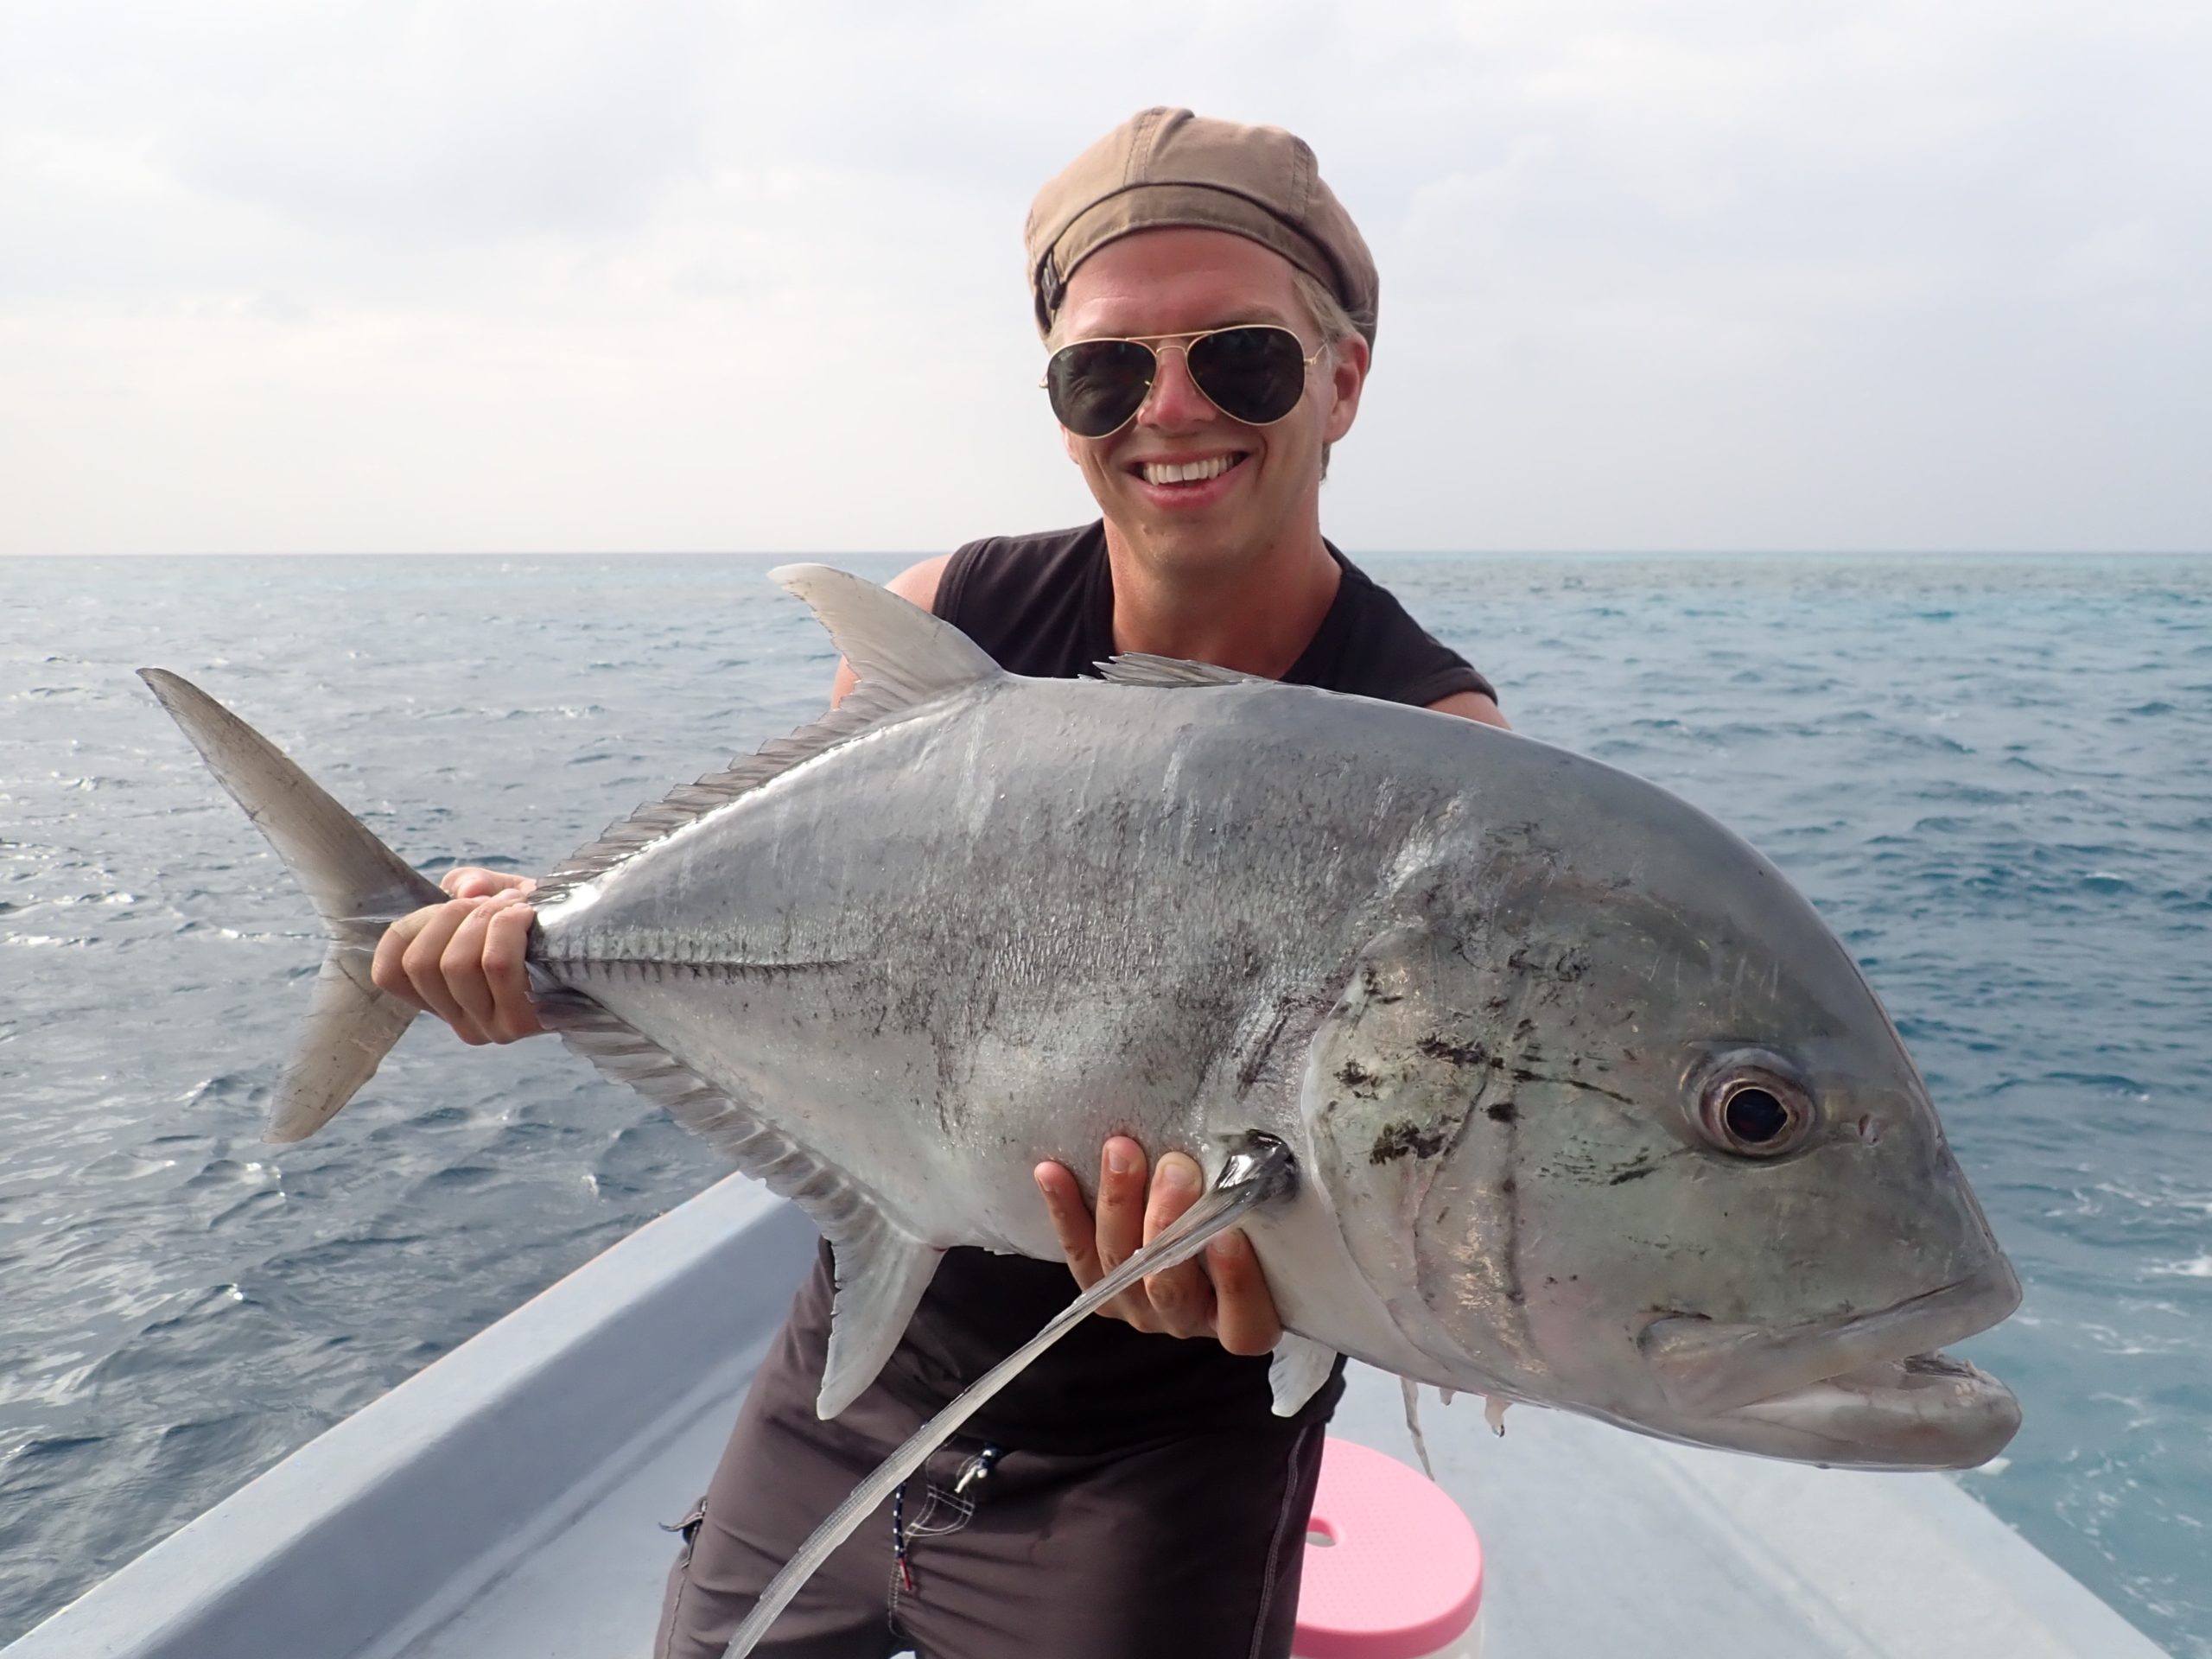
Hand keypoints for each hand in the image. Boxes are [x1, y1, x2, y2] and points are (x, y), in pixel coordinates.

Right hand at [369, 867, 542, 1044]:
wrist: (600, 941)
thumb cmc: (540, 921)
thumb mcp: (494, 894)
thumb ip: (469, 884)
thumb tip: (463, 890)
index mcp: (442, 997)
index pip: (390, 974)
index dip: (409, 930)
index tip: (450, 907)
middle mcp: (460, 1022)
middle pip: (423, 963)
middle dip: (455, 915)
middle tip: (491, 901)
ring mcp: (491, 1027)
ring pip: (457, 963)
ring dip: (485, 918)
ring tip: (515, 906)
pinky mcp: (523, 1023)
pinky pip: (496, 964)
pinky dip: (508, 926)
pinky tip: (530, 914)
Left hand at [1033, 1136, 1281, 1355]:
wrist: (1192, 1231)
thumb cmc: (1245, 1222)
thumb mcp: (1261, 1223)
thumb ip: (1255, 1208)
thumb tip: (1247, 1164)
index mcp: (1239, 1318)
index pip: (1243, 1324)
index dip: (1236, 1285)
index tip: (1230, 1235)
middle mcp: (1185, 1319)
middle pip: (1169, 1285)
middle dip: (1169, 1224)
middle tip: (1176, 1170)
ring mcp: (1137, 1307)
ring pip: (1119, 1265)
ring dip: (1119, 1203)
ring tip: (1121, 1151)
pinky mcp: (1098, 1288)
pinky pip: (1078, 1251)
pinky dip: (1064, 1209)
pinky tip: (1050, 1170)